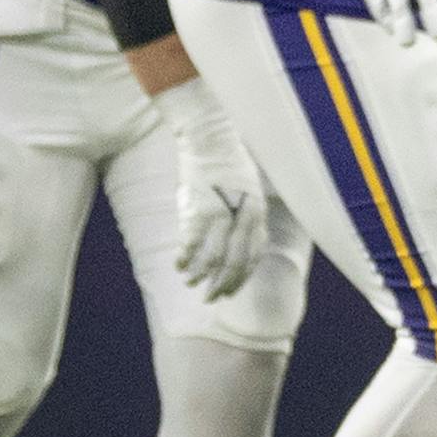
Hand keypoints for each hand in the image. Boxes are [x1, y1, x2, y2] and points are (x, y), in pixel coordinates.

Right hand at [152, 75, 267, 300]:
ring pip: (213, 257)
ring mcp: (221, 213)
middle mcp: (243, 216)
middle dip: (222, 285)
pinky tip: (178, 265)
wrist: (210, 137)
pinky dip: (185, 257)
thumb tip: (242, 245)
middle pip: (235, 262)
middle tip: (210, 299)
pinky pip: (192, 241)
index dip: (241, 278)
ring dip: (200, 275)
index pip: (253, 256)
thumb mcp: (250, 190)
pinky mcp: (199, 207)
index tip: (230, 292)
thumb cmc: (229, 162)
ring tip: (190, 284)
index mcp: (258, 213)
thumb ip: (248, 217)